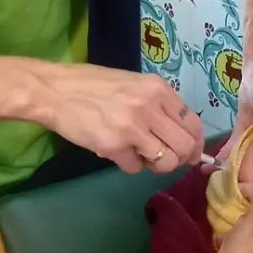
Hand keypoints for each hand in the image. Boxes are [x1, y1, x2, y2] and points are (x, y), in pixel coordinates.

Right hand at [27, 63, 203, 174]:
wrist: (56, 90)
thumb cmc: (95, 85)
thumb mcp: (134, 84)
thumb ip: (158, 104)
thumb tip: (181, 133)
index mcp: (158, 89)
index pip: (193, 123)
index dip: (196, 143)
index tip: (191, 153)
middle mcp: (150, 107)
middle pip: (185, 146)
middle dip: (180, 159)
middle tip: (167, 159)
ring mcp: (132, 127)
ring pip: (166, 162)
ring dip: (156, 164)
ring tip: (141, 154)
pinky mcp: (113, 146)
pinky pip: (136, 168)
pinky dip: (130, 164)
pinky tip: (117, 151)